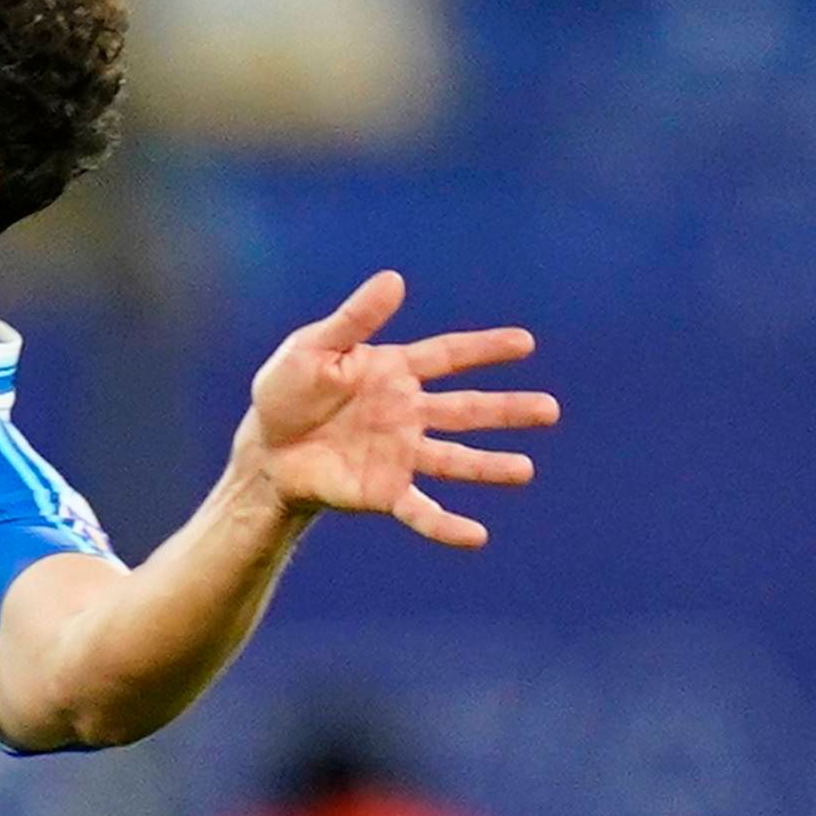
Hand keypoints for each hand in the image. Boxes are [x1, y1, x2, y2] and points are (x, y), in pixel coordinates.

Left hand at [233, 270, 558, 549]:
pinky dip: (447, 525)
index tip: (525, 343)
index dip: (486, 349)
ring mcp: (400, 454)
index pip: (449, 356)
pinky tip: (477, 536)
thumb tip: (394, 279)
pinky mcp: (383, 491)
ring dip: (489, 466)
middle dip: (508, 410)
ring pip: (455, 459)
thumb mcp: (312, 349)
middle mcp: (407, 413)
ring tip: (525, 470)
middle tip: (551, 410)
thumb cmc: (285, 393)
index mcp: (394, 373)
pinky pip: (421, 509)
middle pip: (467, 409)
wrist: (264, 450)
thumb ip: (355, 320)